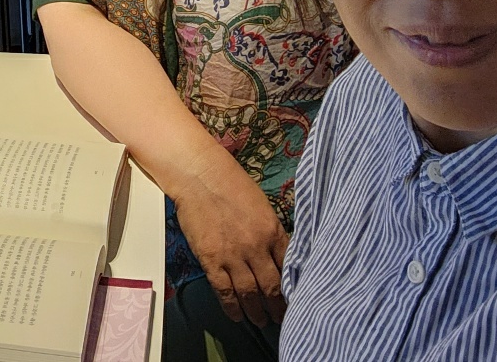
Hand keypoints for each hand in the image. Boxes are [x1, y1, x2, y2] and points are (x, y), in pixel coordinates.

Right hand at [172, 170, 288, 326]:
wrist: (200, 175)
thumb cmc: (231, 183)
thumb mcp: (263, 206)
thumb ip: (272, 232)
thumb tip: (278, 254)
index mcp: (273, 231)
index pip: (290, 267)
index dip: (294, 287)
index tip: (297, 298)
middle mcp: (257, 247)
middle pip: (273, 287)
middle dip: (279, 306)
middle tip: (282, 318)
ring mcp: (233, 256)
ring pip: (250, 294)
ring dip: (257, 312)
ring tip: (261, 321)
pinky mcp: (211, 260)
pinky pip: (224, 291)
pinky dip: (232, 307)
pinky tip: (238, 316)